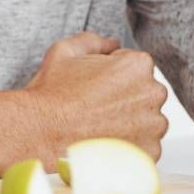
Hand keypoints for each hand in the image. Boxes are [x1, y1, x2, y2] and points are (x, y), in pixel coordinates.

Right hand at [21, 31, 168, 161]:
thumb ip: (94, 40)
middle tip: (95, 107)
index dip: (112, 75)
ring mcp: (153, 126)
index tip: (96, 87)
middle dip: (125, 98)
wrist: (40, 133)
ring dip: (130, 123)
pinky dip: (129, 147)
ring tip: (99, 127)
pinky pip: (145, 147)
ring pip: (147, 121)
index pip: (134, 66)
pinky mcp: (149, 153)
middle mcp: (152, 94)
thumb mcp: (65, 51)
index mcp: (138, 65)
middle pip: (144, 93)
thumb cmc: (51, 94)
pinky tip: (105, 143)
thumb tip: (111, 43)